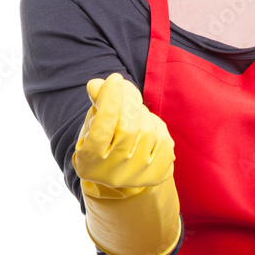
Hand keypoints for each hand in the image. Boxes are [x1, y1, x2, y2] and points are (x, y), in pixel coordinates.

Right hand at [70, 73, 180, 254]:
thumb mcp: (93, 123)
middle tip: (125, 92)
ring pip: (149, 131)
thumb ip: (97, 103)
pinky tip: (148, 133)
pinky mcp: (157, 175)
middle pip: (129, 128)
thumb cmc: (104, 141)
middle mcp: (112, 173)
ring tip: (135, 119)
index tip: (115, 78)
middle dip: (130, 104)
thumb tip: (97, 84)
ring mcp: (137, 177)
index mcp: (89, 161)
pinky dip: (158, 129)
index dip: (110, 101)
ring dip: (145, 116)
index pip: (102, 128)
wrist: (120, 175)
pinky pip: (165, 140)